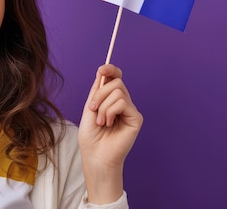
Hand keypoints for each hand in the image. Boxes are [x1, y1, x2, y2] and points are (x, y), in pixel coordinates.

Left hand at [77, 64, 142, 203]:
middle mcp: (123, 103)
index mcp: (111, 99)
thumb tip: (102, 71)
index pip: (116, 78)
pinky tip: (108, 123)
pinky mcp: (136, 118)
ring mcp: (130, 110)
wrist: (95, 156)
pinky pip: (122, 103)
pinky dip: (110, 111)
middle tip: (93, 109)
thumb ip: (97, 90)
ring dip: (103, 106)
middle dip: (100, 94)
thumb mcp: (90, 108)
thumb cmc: (91, 136)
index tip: (101, 69)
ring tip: (101, 121)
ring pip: (118, 92)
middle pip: (116, 82)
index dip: (110, 70)